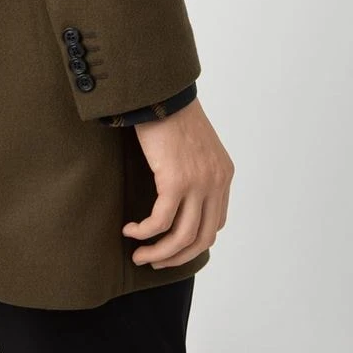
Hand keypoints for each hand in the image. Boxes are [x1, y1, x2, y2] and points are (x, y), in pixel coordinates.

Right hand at [122, 97, 233, 267]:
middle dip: (177, 256)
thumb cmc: (171, 113)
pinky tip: (129, 230)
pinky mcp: (176, 181)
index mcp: (223, 173)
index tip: (172, 245)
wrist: (160, 91)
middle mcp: (216, 181)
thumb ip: (196, 170)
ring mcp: (198, 183)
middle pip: (202, 238)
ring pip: (182, 236)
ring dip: (159, 252)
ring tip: (139, 256)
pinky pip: (160, 221)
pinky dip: (144, 232)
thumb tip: (180, 194)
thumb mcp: (195, 145)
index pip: (215, 223)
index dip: (193, 241)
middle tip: (154, 261)